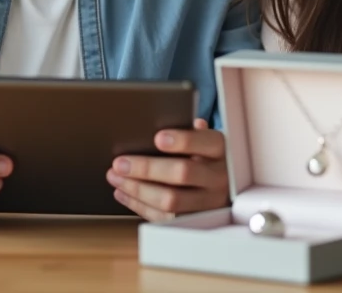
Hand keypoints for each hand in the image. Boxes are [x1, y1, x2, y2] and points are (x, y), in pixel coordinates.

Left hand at [107, 118, 228, 221]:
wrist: (225, 188)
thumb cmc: (207, 157)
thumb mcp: (205, 140)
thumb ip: (189, 131)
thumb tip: (167, 121)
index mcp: (222, 151)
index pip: (207, 143)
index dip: (184, 141)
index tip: (158, 137)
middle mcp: (218, 178)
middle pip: (182, 173)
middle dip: (147, 168)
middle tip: (120, 163)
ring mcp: (207, 203)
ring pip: (170, 201)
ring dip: (137, 189)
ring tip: (116, 177)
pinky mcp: (193, 221)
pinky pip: (163, 218)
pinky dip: (138, 205)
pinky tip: (123, 192)